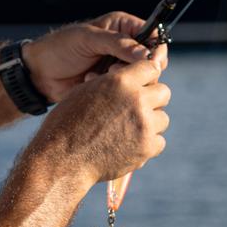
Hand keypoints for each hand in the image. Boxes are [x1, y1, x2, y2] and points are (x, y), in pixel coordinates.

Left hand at [22, 11, 165, 104]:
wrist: (39, 73)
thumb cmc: (59, 48)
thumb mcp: (87, 39)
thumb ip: (117, 44)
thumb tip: (145, 54)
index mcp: (123, 27)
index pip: (154, 36)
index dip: (156, 50)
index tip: (151, 62)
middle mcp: (125, 46)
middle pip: (151, 61)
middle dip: (135, 68)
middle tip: (112, 69)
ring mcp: (119, 67)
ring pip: (140, 78)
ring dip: (120, 80)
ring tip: (97, 77)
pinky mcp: (113, 86)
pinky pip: (126, 92)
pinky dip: (112, 90)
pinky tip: (91, 84)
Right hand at [25, 53, 169, 194]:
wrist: (62, 159)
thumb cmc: (67, 123)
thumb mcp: (85, 91)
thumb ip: (110, 83)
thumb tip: (125, 77)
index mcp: (120, 81)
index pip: (150, 67)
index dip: (145, 76)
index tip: (140, 85)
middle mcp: (136, 100)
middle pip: (164, 92)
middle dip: (152, 99)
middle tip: (136, 109)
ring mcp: (144, 124)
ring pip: (162, 119)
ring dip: (150, 123)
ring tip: (129, 130)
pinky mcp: (147, 147)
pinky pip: (159, 141)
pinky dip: (147, 144)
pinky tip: (129, 145)